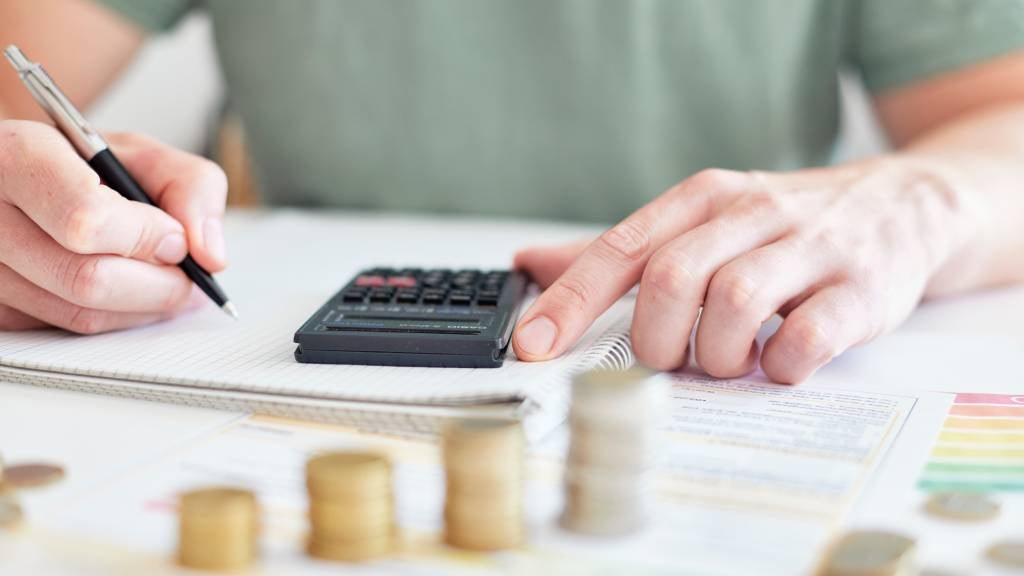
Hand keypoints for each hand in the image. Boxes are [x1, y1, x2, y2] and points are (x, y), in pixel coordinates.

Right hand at [0, 120, 227, 332]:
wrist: (21, 180)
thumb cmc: (83, 165)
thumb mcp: (142, 153)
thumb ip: (191, 188)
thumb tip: (210, 256)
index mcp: (20, 159)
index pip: (85, 220)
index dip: (146, 238)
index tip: (174, 237)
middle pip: (88, 280)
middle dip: (158, 284)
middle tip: (185, 274)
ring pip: (80, 316)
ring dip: (142, 307)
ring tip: (165, 282)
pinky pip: (66, 331)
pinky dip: (113, 318)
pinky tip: (127, 293)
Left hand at [512, 161, 968, 382]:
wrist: (903, 206)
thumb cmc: (781, 226)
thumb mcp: (698, 222)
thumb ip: (619, 251)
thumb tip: (530, 263)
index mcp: (702, 199)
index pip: (622, 248)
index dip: (572, 300)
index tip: (534, 345)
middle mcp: (752, 213)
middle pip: (674, 277)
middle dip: (656, 338)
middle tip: (667, 360)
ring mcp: (810, 247)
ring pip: (736, 303)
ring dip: (716, 354)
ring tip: (727, 361)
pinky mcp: (861, 288)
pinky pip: (807, 338)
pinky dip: (780, 366)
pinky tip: (778, 364)